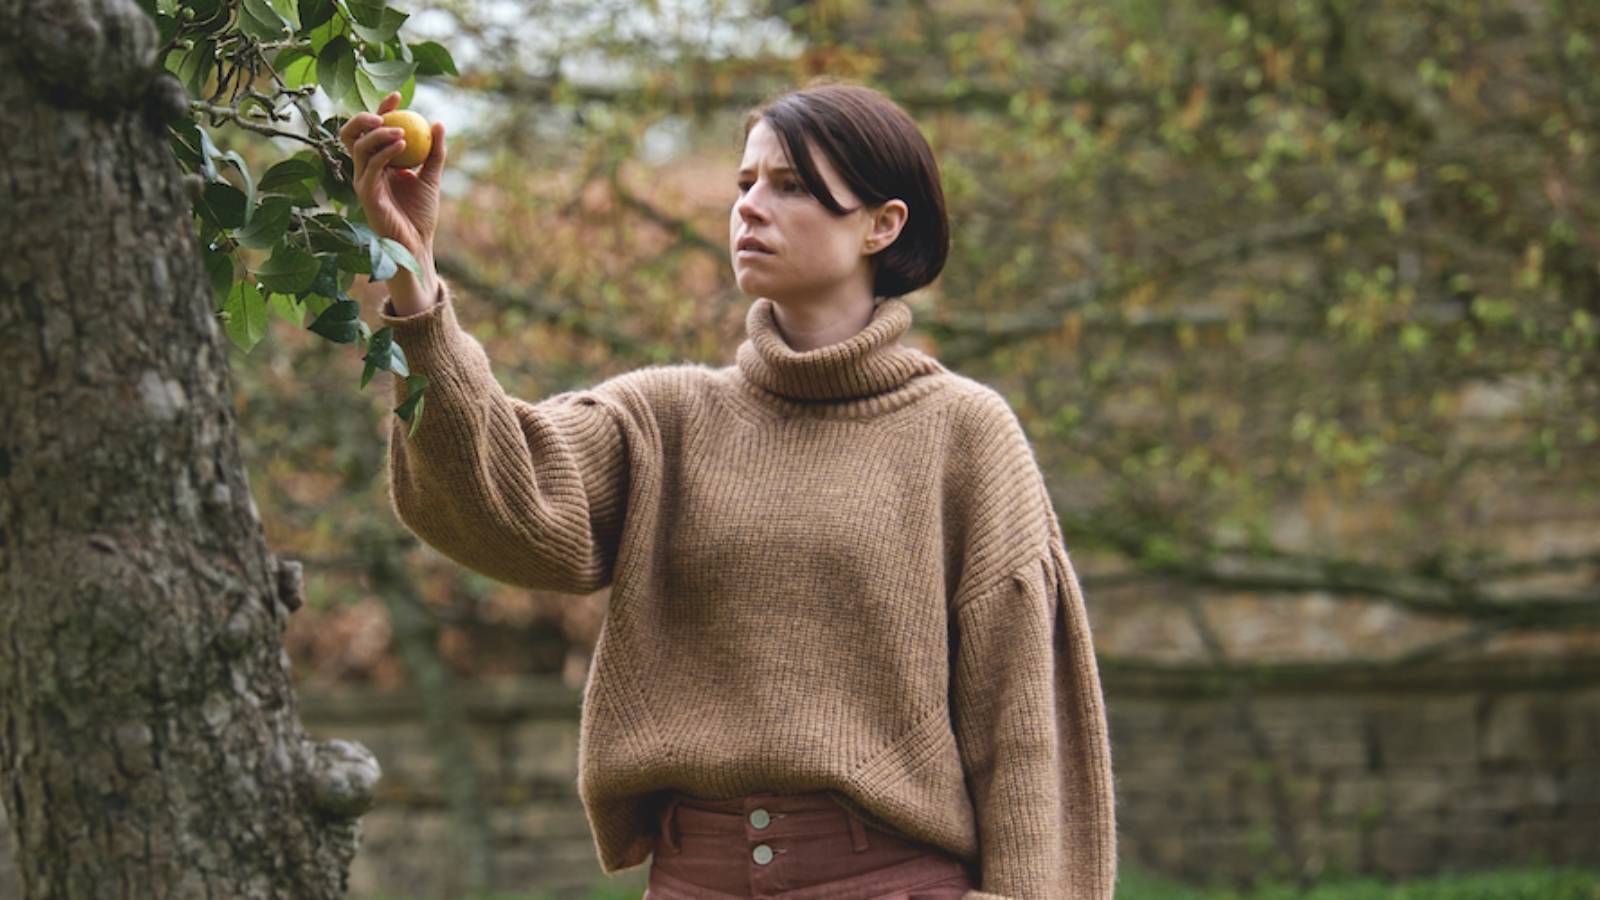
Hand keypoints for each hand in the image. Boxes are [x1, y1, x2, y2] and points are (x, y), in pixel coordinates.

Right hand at [338, 91, 445, 309]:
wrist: (418, 244)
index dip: (381, 110)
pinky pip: (370, 167)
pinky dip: (385, 152)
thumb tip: (438, 123)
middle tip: (385, 113)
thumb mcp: (432, 177)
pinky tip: (402, 145)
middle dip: (362, 117)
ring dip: (378, 134)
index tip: (397, 96)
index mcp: (378, 163)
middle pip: (351, 134)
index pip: (372, 130)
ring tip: (402, 132)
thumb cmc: (421, 214)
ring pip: (359, 147)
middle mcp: (366, 169)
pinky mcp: (365, 194)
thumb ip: (435, 152)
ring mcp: (363, 181)